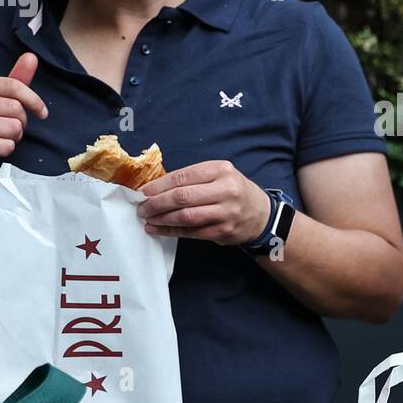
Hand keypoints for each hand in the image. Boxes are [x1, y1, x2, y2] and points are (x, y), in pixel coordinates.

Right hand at [0, 52, 47, 187]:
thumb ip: (16, 79)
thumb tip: (31, 56)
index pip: (14, 86)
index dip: (34, 100)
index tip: (42, 112)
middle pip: (16, 108)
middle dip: (22, 122)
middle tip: (10, 128)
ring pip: (13, 127)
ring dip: (15, 137)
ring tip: (1, 137)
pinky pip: (7, 145)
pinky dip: (7, 149)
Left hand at [136, 160, 272, 244]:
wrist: (261, 214)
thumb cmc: (233, 191)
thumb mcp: (219, 175)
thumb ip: (193, 179)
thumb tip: (156, 188)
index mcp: (221, 170)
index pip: (183, 176)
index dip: (159, 185)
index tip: (143, 192)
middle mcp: (226, 189)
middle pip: (182, 197)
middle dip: (156, 203)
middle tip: (142, 207)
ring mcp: (226, 212)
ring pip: (186, 216)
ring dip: (162, 219)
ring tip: (147, 219)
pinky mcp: (223, 231)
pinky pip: (191, 232)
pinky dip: (171, 231)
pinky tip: (158, 229)